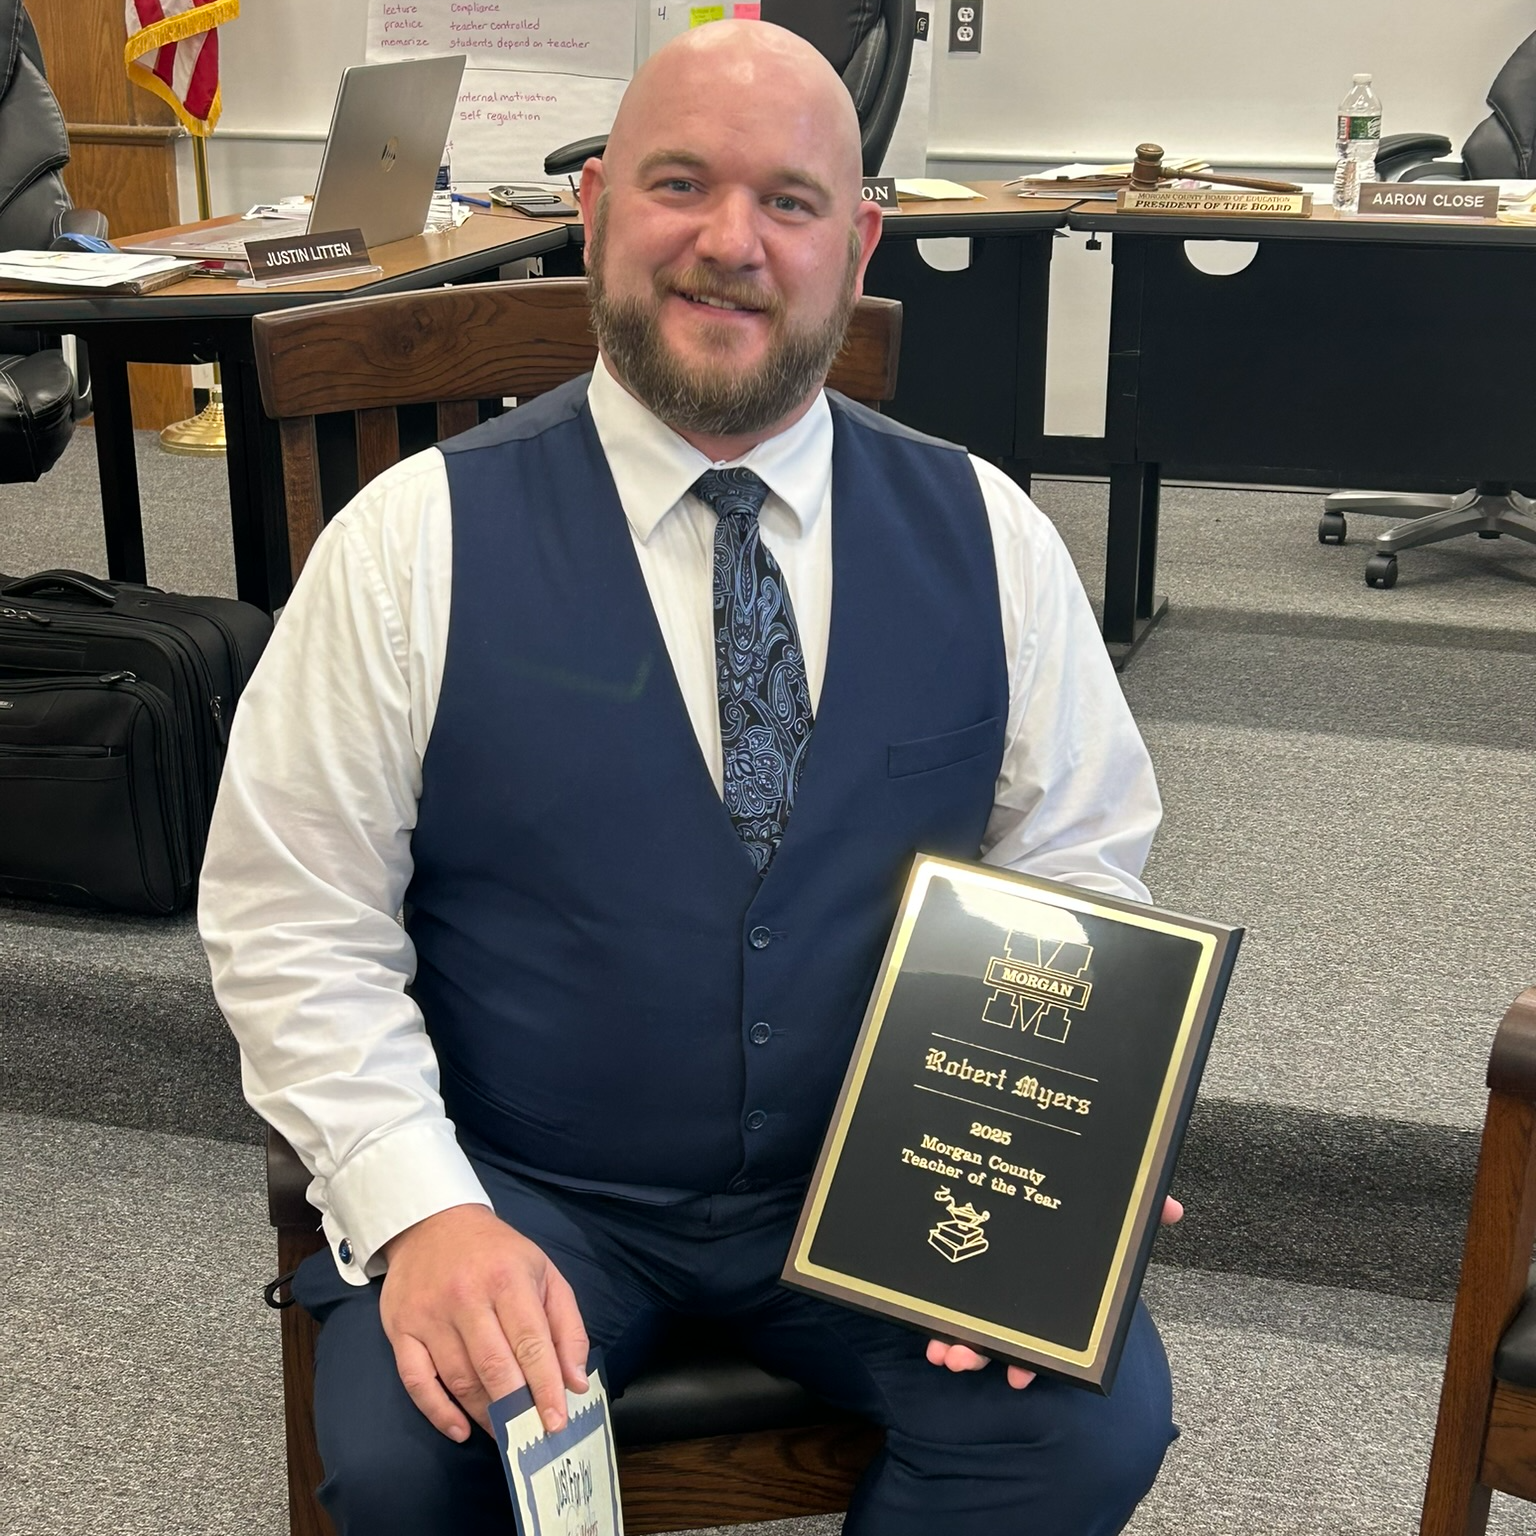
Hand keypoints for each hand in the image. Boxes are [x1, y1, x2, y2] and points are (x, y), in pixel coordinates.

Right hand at [379, 1203, 589, 1441]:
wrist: (432, 1222)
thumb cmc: (497, 1254)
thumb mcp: (543, 1273)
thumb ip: (566, 1326)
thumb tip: (575, 1381)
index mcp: (508, 1279)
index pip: (531, 1342)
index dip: (545, 1387)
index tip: (556, 1422)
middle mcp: (467, 1297)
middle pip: (493, 1365)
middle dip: (515, 1408)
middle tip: (530, 1436)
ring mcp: (429, 1315)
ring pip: (458, 1378)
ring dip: (484, 1414)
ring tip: (504, 1432)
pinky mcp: (400, 1329)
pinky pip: (417, 1381)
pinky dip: (439, 1412)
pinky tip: (460, 1429)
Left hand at [925, 1194, 1184, 1388]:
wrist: (1016, 1147)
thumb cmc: (1078, 1188)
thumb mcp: (1108, 1202)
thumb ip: (1139, 1206)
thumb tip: (1174, 1209)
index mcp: (1055, 1286)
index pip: (1049, 1334)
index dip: (1034, 1361)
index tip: (1017, 1378)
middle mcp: (1024, 1291)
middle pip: (1004, 1332)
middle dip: (982, 1352)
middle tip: (961, 1360)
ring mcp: (991, 1282)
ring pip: (973, 1320)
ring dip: (956, 1342)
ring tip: (941, 1351)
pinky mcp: (962, 1266)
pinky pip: (950, 1298)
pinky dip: (936, 1316)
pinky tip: (926, 1331)